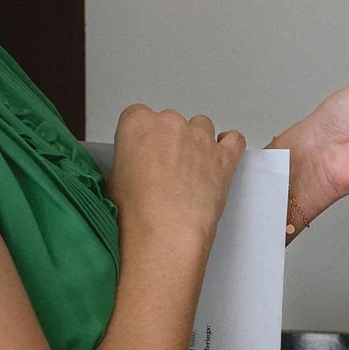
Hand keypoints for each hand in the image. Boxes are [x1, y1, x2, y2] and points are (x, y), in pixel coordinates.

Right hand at [108, 104, 245, 264]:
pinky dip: (228, 146)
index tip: (144, 151)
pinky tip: (220, 160)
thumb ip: (129, 160)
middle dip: (170, 141)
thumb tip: (137, 166)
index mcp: (137, 124)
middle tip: (166, 169)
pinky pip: (233, 140)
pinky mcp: (224, 155)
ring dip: (197, 143)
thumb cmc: (138, 214)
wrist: (166, 234)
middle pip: (171, 121)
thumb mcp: (115, 180)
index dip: (143, 137)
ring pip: (201, 126)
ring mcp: (199, 137)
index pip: (138, 115)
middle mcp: (169, 123)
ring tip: (191, 170)